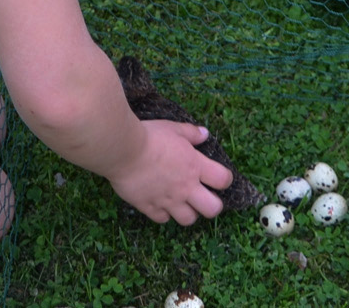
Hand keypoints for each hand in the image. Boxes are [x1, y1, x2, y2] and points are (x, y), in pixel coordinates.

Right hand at [107, 120, 233, 224]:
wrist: (123, 151)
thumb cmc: (150, 136)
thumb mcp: (173, 128)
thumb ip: (191, 133)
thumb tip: (205, 134)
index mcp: (195, 166)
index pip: (223, 180)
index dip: (225, 180)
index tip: (218, 177)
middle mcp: (186, 187)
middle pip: (213, 209)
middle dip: (212, 205)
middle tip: (203, 196)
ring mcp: (169, 200)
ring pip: (189, 220)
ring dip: (188, 212)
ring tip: (182, 202)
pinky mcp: (150, 208)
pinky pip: (163, 219)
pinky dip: (163, 214)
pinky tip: (159, 203)